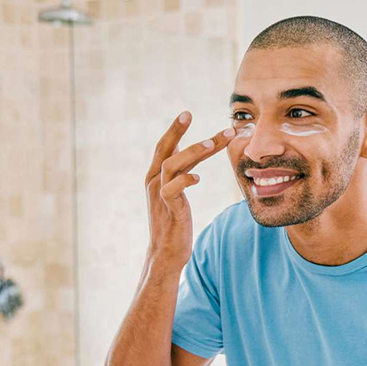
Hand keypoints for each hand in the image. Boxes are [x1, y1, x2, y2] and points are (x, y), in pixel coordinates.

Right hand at [144, 111, 235, 268]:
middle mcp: (154, 182)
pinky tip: (198, 178)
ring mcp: (160, 195)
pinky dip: (185, 181)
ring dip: (192, 152)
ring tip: (212, 143)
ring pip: (172, 166)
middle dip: (177, 131)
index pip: (164, 147)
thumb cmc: (174, 221)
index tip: (186, 113)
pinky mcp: (169, 209)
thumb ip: (179, 172)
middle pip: (165, 150)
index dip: (174, 130)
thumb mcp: (174, 192)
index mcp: (156, 176)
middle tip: (189, 114)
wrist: (166, 252)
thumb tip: (188, 154)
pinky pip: (173, 190)